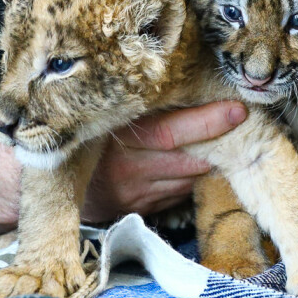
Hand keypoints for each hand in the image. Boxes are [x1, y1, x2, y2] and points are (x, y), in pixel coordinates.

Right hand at [81, 101, 246, 221]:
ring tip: (213, 146)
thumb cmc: (91, 139)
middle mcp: (127, 167)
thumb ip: (142, 107)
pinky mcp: (140, 209)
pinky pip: (177, 195)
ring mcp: (134, 192)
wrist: (57, 183)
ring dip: (205, 165)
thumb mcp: (109, 117)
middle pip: (186, 159)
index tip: (237, 110)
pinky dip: (188, 181)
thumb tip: (192, 88)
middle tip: (239, 130)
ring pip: (187, 180)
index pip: (170, 130)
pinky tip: (186, 168)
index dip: (206, 121)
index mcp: (119, 135)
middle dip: (217, 147)